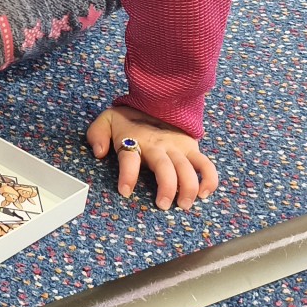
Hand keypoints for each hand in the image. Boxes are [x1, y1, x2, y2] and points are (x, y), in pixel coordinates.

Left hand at [87, 105, 217, 210]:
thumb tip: (99, 152)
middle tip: (163, 205)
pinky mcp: (191, 148)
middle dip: (167, 188)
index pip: (130, 158)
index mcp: (134, 140)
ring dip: (188, 188)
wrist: (154, 100)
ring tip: (184, 204)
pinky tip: (205, 193)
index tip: (125, 192)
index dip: (128, 175)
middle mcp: (158, 145)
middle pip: (165, 168)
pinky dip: (209, 179)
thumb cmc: (128, 119)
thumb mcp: (106, 120)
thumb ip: (97, 135)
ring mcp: (177, 147)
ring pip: (188, 169)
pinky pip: (205, 164)